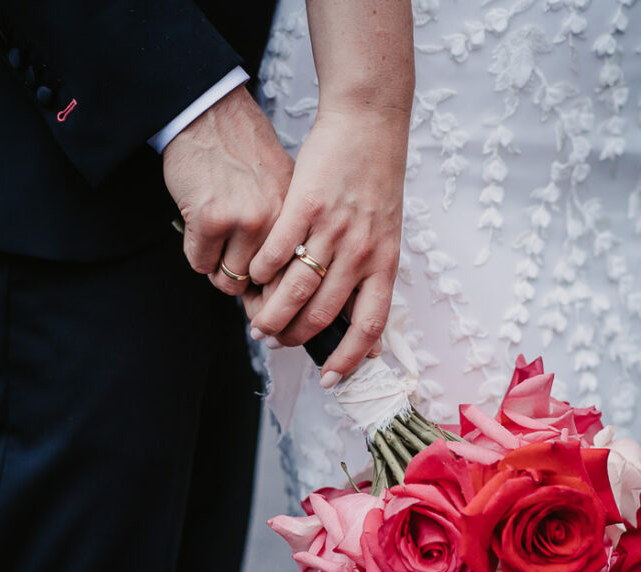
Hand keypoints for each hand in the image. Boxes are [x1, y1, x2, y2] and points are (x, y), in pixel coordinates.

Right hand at [162, 85, 293, 295]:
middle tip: (229, 262)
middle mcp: (276, 219)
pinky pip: (200, 263)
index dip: (275, 291)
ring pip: (229, 279)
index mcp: (295, 213)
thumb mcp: (278, 185)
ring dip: (216, 267)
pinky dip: (195, 253)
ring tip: (213, 241)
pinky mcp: (210, 220)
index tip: (263, 298)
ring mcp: (244, 220)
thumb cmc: (239, 148)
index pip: (293, 274)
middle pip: (260, 283)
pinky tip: (196, 229)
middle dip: (242, 280)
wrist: (208, 114)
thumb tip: (271, 286)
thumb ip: (280, 229)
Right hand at [245, 110, 406, 384]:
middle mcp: (361, 250)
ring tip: (258, 319)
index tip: (330, 377)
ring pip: (296, 288)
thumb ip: (371, 271)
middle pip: (322, 313)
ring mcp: (333, 229)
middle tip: (274, 341)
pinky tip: (253, 275)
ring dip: (272, 311)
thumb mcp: (386, 231)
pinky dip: (261, 270)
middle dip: (294, 336)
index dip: (349, 358)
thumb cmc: (376, 178)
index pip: (369, 324)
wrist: (368, 125)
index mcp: (384, 261)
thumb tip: (357, 315)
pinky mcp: (305, 205)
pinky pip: (276, 251)